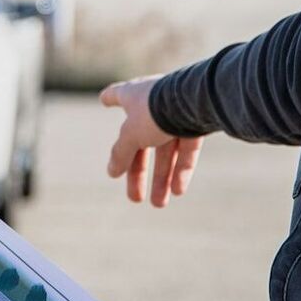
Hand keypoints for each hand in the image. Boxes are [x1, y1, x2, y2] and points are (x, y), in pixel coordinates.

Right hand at [99, 76, 204, 206]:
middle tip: (134, 198)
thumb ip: (121, 153)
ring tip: (159, 204)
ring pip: (166, 152)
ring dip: (162, 179)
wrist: (196, 102)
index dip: (110, 98)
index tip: (103, 100)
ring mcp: (177, 114)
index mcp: (134, 97)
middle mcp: (154, 104)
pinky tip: (177, 191)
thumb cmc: (156, 111)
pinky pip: (186, 152)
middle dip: (138, 172)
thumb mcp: (131, 135)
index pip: (117, 96)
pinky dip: (181, 171)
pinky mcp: (197, 125)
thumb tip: (111, 171)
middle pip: (141, 142)